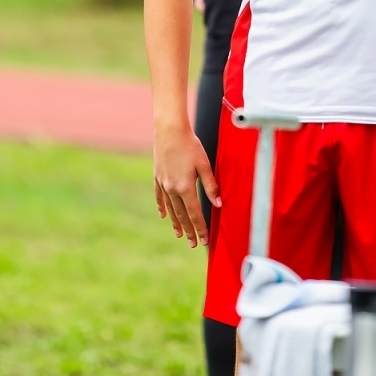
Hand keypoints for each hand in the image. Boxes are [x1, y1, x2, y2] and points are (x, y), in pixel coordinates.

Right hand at [153, 123, 220, 247]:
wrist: (169, 131)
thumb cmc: (190, 145)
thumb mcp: (204, 165)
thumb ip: (211, 186)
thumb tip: (218, 205)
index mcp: (185, 188)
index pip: (195, 214)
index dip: (200, 228)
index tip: (204, 241)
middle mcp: (172, 189)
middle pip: (182, 215)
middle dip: (189, 230)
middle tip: (193, 244)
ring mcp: (163, 184)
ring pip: (170, 209)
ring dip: (176, 223)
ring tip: (179, 235)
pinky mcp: (157, 177)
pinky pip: (159, 197)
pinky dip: (162, 207)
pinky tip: (163, 216)